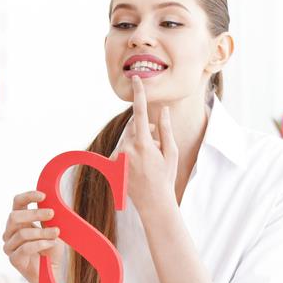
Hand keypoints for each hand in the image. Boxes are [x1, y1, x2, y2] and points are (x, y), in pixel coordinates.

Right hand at [2, 190, 61, 282]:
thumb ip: (49, 219)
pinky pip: (25, 248)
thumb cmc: (51, 250)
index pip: (17, 203)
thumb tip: (51, 204)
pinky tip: (51, 244)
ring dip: (42, 232)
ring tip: (56, 233)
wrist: (51, 274)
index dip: (28, 197)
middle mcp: (10, 232)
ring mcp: (10, 246)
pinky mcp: (14, 259)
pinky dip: (40, 244)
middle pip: (14, 216)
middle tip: (52, 214)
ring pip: (22, 233)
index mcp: (19, 221)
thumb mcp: (52, 230)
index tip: (43, 196)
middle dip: (34, 213)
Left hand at [120, 76, 178, 213]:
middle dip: (145, 129)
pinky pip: (122, 148)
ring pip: (127, 137)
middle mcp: (127, 148)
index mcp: (143, 144)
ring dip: (138, 141)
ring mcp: (118, 157)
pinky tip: (139, 165)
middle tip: (157, 145)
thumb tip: (163, 110)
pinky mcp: (112, 163)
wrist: (153, 202)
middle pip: (133, 126)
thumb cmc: (165, 177)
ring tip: (149, 159)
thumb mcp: (171, 152)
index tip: (136, 79)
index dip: (139, 94)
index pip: (140, 113)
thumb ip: (165, 129)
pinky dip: (130, 151)